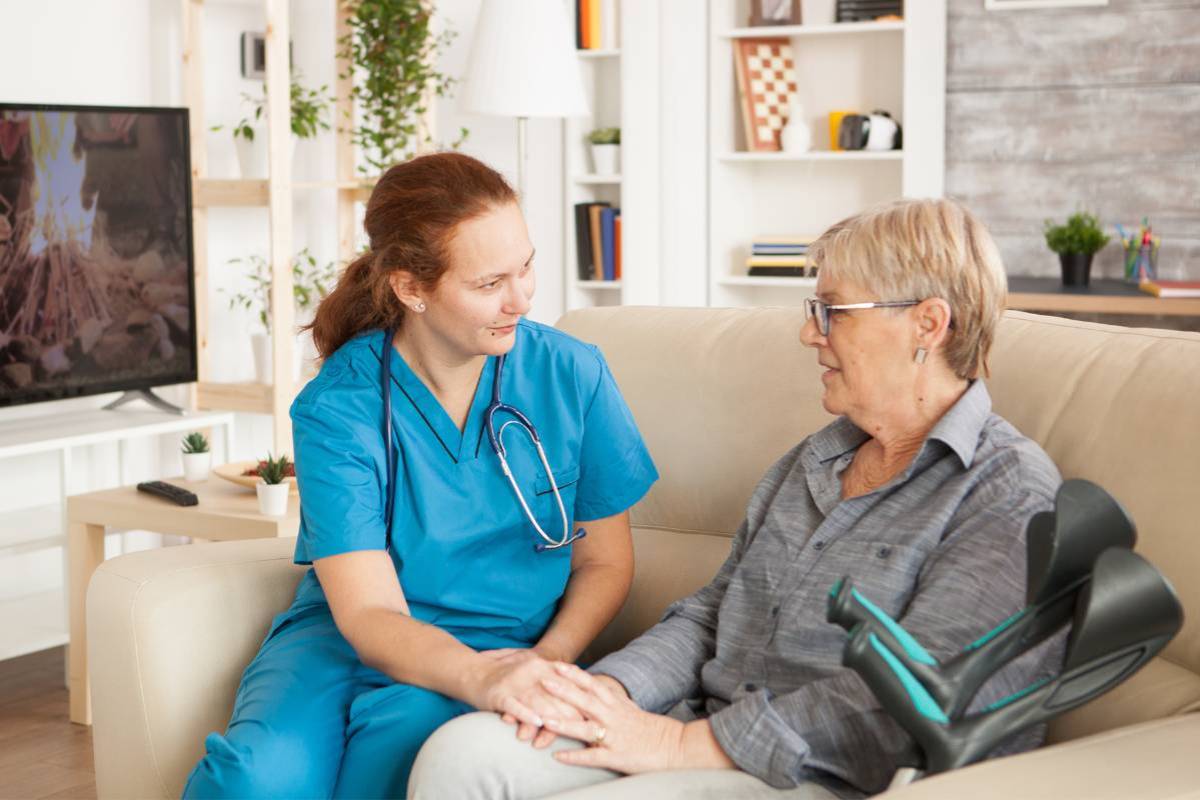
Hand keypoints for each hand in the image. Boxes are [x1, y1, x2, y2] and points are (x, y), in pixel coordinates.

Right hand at [472, 649, 582, 747]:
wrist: (474, 672)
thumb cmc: (507, 676)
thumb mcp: (532, 673)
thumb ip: (553, 681)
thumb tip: (579, 695)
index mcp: (541, 665)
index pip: (567, 684)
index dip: (582, 700)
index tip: (596, 715)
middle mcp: (530, 671)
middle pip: (556, 694)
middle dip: (572, 712)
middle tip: (586, 729)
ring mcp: (515, 682)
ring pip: (538, 701)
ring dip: (552, 717)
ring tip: (566, 730)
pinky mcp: (500, 694)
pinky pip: (516, 705)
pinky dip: (527, 715)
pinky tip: (537, 724)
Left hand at [540, 662, 690, 773]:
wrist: (674, 747)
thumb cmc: (650, 728)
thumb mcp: (630, 707)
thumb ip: (611, 698)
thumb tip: (593, 687)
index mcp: (617, 705)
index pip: (593, 686)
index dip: (575, 675)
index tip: (557, 665)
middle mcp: (614, 717)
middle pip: (586, 701)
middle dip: (564, 690)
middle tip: (543, 680)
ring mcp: (614, 737)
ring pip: (586, 728)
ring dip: (564, 724)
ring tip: (544, 720)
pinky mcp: (617, 757)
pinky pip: (593, 757)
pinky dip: (575, 757)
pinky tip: (558, 756)